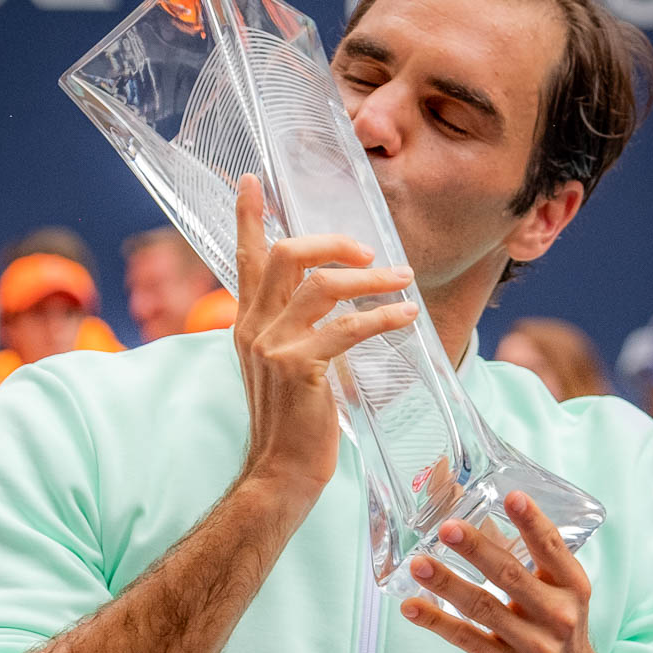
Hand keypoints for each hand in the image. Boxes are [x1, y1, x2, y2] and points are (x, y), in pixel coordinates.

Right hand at [234, 175, 417, 502]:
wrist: (280, 472)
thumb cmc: (291, 424)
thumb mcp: (281, 368)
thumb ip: (293, 331)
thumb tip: (332, 305)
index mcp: (246, 324)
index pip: (245, 259)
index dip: (249, 218)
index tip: (252, 180)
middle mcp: (253, 328)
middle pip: (288, 255)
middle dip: (332, 242)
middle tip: (368, 250)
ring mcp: (273, 346)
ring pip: (323, 284)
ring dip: (370, 278)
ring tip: (403, 280)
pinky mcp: (299, 367)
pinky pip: (348, 327)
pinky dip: (383, 316)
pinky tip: (406, 315)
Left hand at [400, 490, 629, 652]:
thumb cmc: (555, 640)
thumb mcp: (553, 599)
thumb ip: (519, 562)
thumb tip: (472, 520)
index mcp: (572, 588)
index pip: (552, 548)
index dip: (532, 521)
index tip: (512, 497)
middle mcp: (558, 615)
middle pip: (511, 575)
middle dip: (477, 549)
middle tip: (447, 527)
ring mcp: (534, 645)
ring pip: (483, 607)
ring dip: (446, 583)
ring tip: (418, 564)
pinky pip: (466, 640)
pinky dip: (435, 622)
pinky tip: (411, 607)